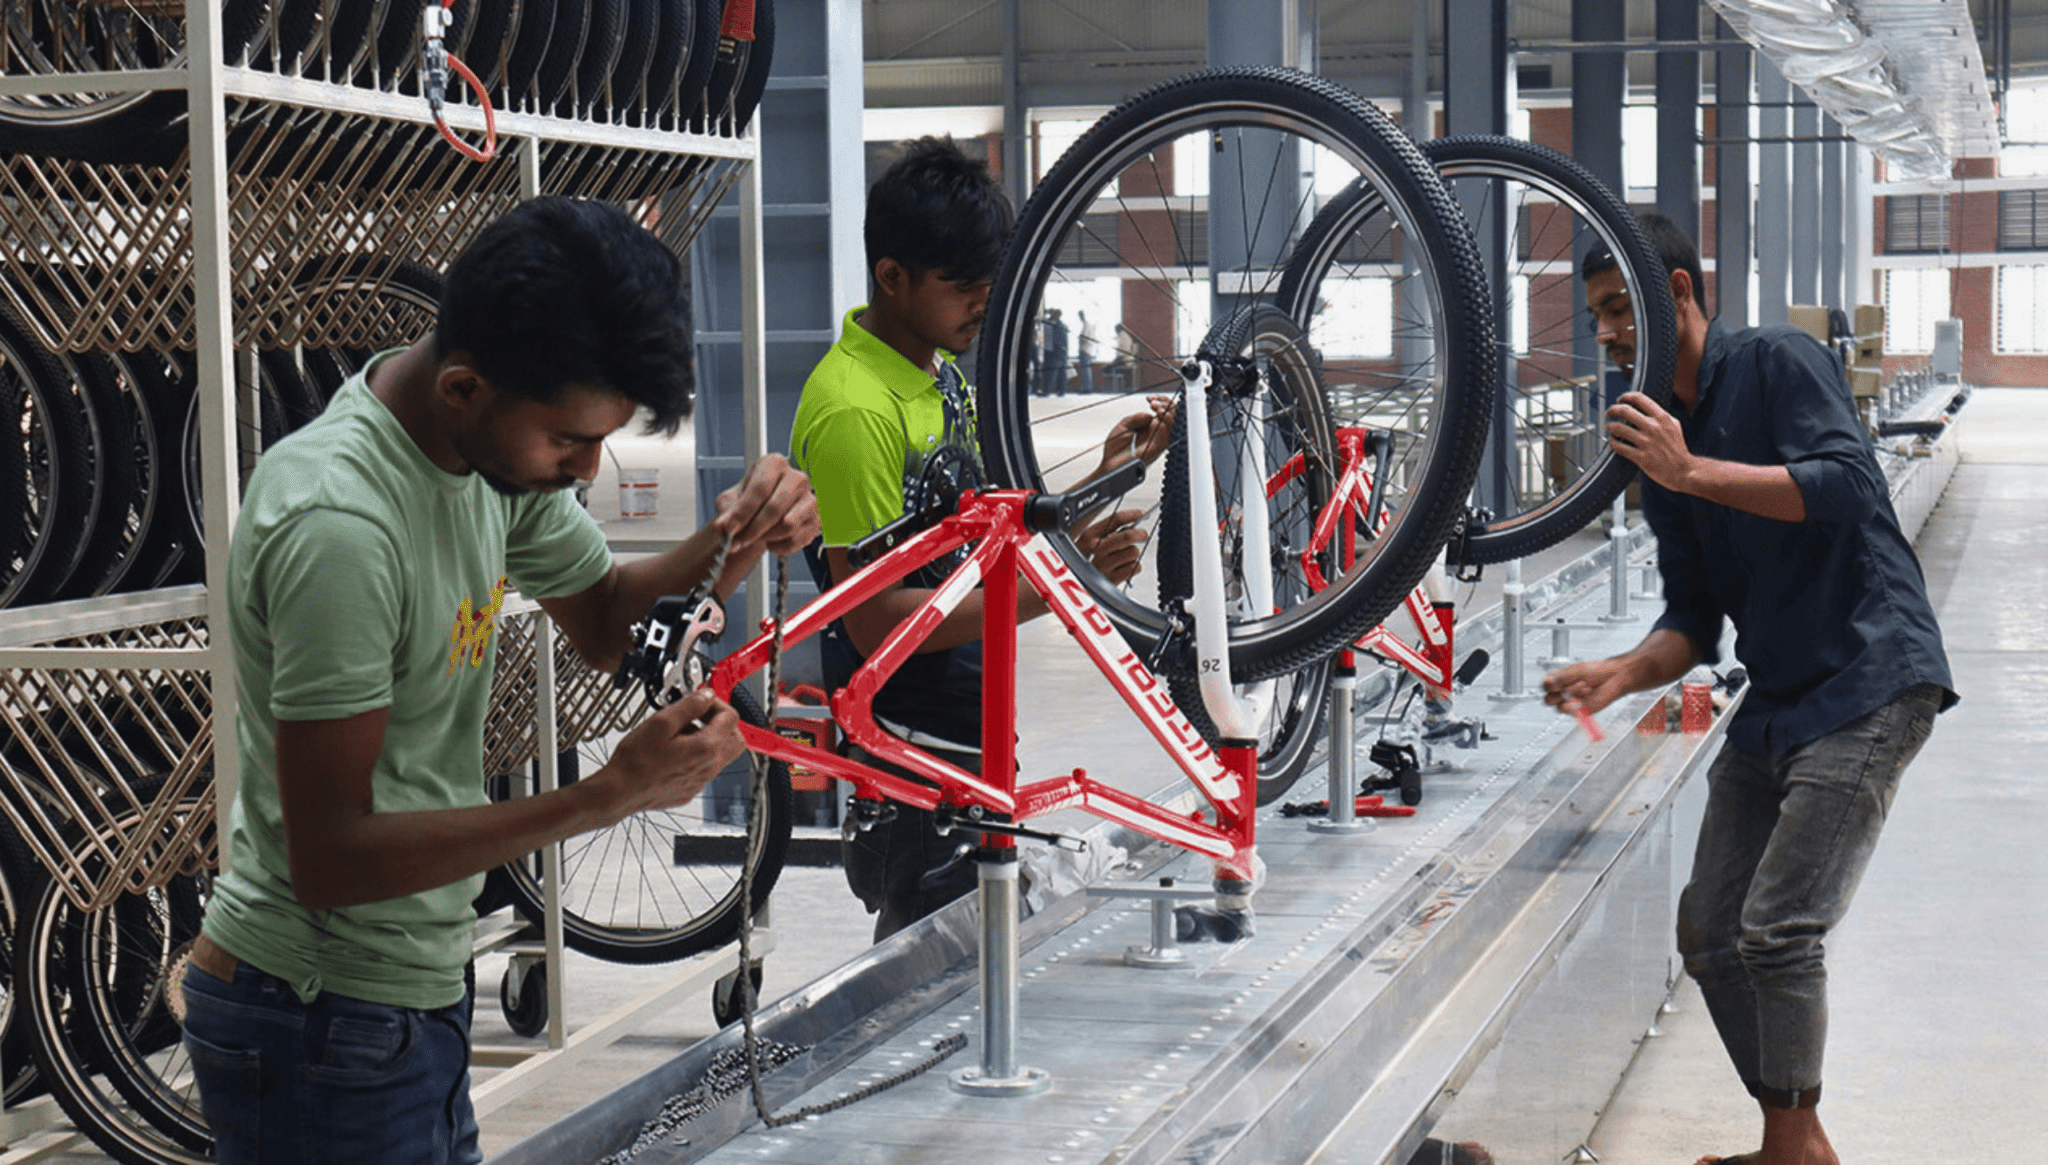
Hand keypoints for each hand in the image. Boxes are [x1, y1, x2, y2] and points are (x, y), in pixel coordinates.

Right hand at [597, 690, 743, 819]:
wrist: (620, 791)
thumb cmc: (636, 761)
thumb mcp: (662, 722)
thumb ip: (689, 706)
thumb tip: (706, 697)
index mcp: (707, 747)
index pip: (731, 717)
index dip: (717, 703)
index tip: (701, 700)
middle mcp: (709, 767)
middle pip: (735, 739)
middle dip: (723, 723)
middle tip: (701, 715)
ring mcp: (701, 781)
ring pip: (720, 755)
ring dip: (709, 739)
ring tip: (681, 732)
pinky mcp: (690, 790)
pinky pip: (703, 769)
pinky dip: (697, 756)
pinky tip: (674, 751)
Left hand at [714, 453, 819, 563]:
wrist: (762, 513)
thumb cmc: (748, 502)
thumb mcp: (729, 502)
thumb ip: (725, 513)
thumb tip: (722, 527)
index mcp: (774, 464)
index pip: (760, 489)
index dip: (743, 512)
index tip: (729, 528)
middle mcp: (796, 478)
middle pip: (775, 508)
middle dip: (753, 530)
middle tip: (737, 542)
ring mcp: (810, 499)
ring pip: (787, 526)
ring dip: (767, 537)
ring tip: (757, 535)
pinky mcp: (816, 520)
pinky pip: (795, 540)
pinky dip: (778, 546)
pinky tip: (771, 539)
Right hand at [1075, 506, 1147, 585]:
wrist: (1082, 588)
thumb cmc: (1092, 563)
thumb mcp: (1093, 545)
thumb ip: (1110, 534)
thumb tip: (1134, 526)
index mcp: (1088, 538)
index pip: (1113, 520)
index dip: (1131, 515)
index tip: (1141, 514)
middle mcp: (1095, 552)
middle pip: (1125, 536)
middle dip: (1138, 534)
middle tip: (1143, 534)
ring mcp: (1103, 567)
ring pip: (1132, 552)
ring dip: (1133, 554)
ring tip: (1125, 557)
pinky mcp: (1112, 581)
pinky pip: (1134, 567)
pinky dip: (1134, 567)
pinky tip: (1125, 568)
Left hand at [1098, 395, 1176, 473]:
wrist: (1109, 465)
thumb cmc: (1115, 450)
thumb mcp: (1124, 426)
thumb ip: (1137, 417)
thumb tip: (1150, 414)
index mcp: (1149, 428)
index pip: (1163, 412)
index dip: (1160, 402)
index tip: (1150, 400)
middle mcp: (1155, 435)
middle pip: (1171, 417)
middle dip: (1166, 405)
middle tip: (1154, 404)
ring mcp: (1157, 442)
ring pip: (1173, 426)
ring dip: (1168, 414)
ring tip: (1158, 409)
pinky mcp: (1156, 450)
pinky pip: (1168, 438)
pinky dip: (1166, 427)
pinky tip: (1158, 420)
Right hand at [1541, 658, 1636, 716]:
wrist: (1614, 679)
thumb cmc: (1597, 671)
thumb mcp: (1576, 670)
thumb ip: (1561, 678)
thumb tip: (1549, 683)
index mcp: (1559, 680)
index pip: (1545, 685)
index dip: (1550, 684)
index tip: (1558, 681)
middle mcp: (1563, 692)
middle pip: (1548, 699)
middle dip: (1558, 693)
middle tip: (1568, 687)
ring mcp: (1570, 702)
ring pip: (1558, 706)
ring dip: (1572, 695)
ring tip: (1584, 687)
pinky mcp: (1579, 711)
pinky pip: (1570, 712)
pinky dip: (1577, 704)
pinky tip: (1587, 694)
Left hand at [1605, 391, 1692, 491]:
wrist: (1684, 470)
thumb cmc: (1677, 448)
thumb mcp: (1674, 426)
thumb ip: (1660, 416)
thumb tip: (1645, 407)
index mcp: (1662, 417)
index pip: (1639, 398)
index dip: (1626, 396)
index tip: (1620, 400)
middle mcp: (1653, 427)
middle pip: (1624, 410)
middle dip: (1612, 410)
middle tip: (1609, 413)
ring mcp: (1646, 442)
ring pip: (1618, 428)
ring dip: (1610, 426)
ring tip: (1610, 428)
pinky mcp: (1641, 457)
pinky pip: (1619, 446)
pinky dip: (1612, 442)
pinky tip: (1613, 441)